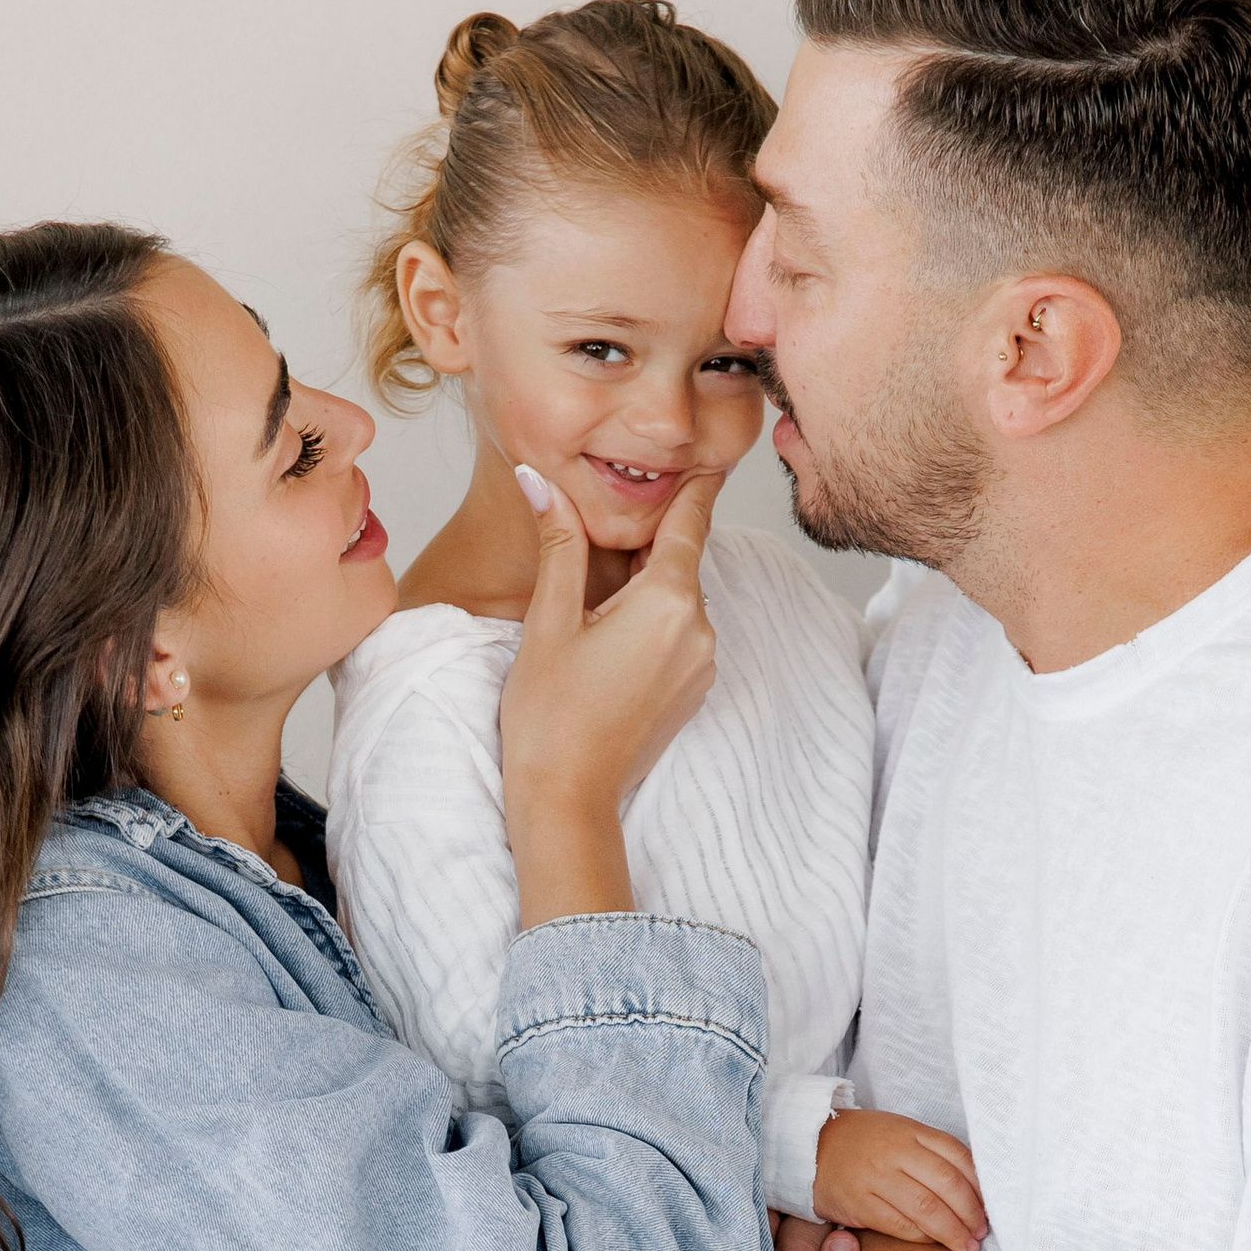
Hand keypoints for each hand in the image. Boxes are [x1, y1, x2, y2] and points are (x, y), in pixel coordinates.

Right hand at [500, 461, 718, 826]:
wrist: (567, 799)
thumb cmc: (550, 716)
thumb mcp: (549, 620)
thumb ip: (559, 545)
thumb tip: (540, 482)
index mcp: (669, 602)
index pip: (690, 522)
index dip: (697, 483)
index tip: (710, 450)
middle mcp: (700, 630)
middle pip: (680, 561)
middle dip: (647, 542)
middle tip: (609, 521)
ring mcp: (702, 664)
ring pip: (678, 600)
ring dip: (646, 587)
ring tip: (596, 598)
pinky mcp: (694, 690)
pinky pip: (679, 636)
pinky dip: (652, 622)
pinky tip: (610, 636)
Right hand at [813, 1108, 986, 1250]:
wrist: (807, 1145)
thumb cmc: (861, 1143)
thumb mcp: (898, 1133)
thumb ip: (932, 1152)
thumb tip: (974, 1187)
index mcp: (910, 1131)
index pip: (958, 1156)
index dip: (980, 1186)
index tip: (990, 1207)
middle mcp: (895, 1151)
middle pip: (947, 1184)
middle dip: (971, 1214)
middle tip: (981, 1234)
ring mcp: (875, 1176)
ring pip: (926, 1208)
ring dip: (952, 1232)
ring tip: (966, 1247)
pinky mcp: (858, 1202)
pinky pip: (899, 1225)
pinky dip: (922, 1238)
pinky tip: (934, 1244)